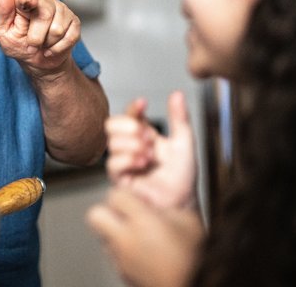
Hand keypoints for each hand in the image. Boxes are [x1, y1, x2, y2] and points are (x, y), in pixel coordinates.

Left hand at [0, 0, 79, 74]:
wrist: (38, 62)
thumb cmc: (18, 44)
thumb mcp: (3, 31)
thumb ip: (3, 10)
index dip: (28, 1)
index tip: (28, 3)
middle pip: (45, 14)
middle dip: (36, 38)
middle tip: (30, 45)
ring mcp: (62, 9)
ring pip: (57, 29)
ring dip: (47, 44)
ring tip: (42, 44)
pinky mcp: (74, 22)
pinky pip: (70, 37)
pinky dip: (58, 48)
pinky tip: (52, 47)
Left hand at [86, 189, 203, 286]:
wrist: (191, 286)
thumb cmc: (193, 258)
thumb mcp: (189, 223)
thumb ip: (169, 208)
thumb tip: (158, 205)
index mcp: (141, 220)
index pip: (115, 195)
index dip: (125, 195)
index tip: (135, 199)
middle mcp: (125, 238)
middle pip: (96, 215)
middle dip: (108, 212)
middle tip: (125, 215)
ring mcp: (121, 258)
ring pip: (103, 238)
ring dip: (114, 234)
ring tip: (135, 237)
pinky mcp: (122, 275)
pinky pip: (114, 257)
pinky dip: (122, 253)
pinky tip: (141, 255)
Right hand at [105, 91, 196, 208]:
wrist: (183, 202)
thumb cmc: (182, 177)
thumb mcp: (184, 142)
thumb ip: (179, 119)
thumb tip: (177, 93)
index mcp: (144, 135)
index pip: (130, 115)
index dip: (133, 107)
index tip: (143, 103)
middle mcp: (130, 147)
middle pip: (111, 124)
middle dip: (128, 126)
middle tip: (148, 136)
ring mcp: (124, 163)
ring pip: (111, 142)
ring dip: (132, 144)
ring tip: (150, 155)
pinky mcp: (120, 180)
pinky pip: (113, 164)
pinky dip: (128, 159)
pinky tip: (143, 163)